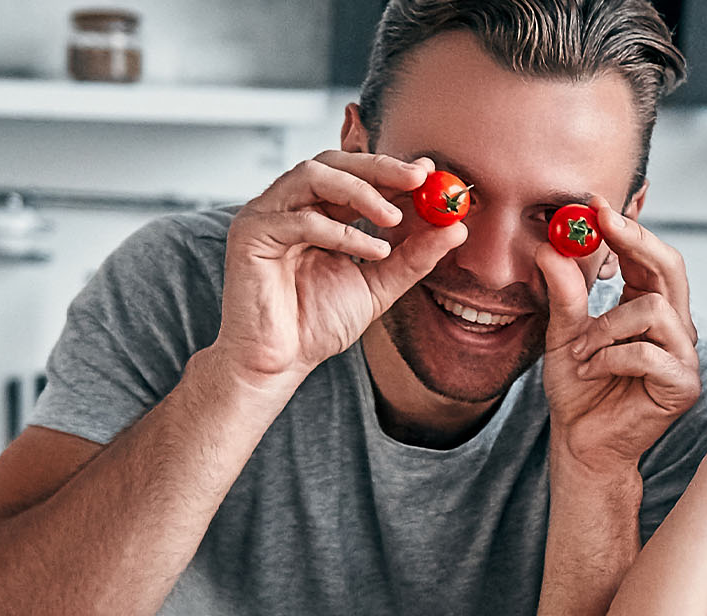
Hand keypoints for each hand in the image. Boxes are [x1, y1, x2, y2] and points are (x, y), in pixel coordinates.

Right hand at [211, 151, 465, 387]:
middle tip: (420, 179)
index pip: (354, 175)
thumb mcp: (380, 284)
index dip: (392, 169)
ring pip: (313, 175)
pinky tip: (372, 251)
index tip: (431, 173)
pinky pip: (300, 219)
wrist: (280, 362)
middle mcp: (288, 206)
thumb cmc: (318, 324)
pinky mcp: (249, 234)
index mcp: (316, 212)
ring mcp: (265, 215)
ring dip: (360, 192)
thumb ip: (414, 256)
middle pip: (334, 163)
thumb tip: (456, 228)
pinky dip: (342, 231)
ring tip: (394, 218)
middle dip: (380, 168)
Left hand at [542, 208, 703, 472]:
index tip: (595, 204)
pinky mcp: (683, 385)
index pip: (650, 257)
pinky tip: (592, 371)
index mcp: (651, 307)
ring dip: (606, 326)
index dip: (628, 228)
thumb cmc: (579, 390)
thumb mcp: (563, 334)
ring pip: (654, 310)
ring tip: (581, 350)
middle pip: (671, 268)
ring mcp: (684, 356)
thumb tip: (550, 248)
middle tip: (600, 225)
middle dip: (635, 242)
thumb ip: (564, 294)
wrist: (581, 443)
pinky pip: (649, 353)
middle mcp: (675, 327)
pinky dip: (611, 357)